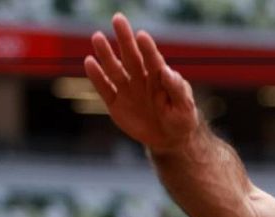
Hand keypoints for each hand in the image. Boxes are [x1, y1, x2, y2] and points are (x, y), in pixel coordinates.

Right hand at [84, 13, 198, 153]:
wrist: (169, 138)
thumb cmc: (181, 119)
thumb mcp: (185, 108)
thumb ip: (177, 90)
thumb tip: (167, 71)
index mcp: (160, 77)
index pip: (153, 60)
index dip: (148, 49)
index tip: (142, 36)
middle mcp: (142, 79)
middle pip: (132, 57)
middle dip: (125, 39)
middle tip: (118, 19)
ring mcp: (128, 89)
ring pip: (115, 69)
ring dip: (106, 54)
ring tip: (98, 36)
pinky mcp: (115, 103)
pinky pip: (105, 88)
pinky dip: (97, 77)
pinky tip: (89, 62)